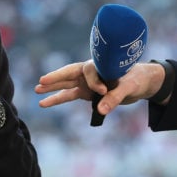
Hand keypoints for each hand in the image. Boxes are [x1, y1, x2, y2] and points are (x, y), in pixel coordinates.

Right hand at [35, 60, 164, 119]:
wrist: (140, 83)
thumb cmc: (135, 79)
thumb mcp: (128, 88)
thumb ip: (114, 98)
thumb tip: (100, 111)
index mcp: (100, 65)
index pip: (90, 72)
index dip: (95, 83)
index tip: (104, 92)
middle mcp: (90, 73)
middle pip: (70, 73)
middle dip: (56, 78)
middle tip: (42, 81)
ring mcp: (86, 83)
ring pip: (66, 84)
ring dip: (52, 88)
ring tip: (36, 90)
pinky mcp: (87, 93)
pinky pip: (69, 96)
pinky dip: (57, 99)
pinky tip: (43, 103)